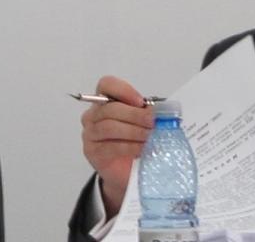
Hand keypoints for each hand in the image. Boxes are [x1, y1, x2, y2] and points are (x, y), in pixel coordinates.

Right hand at [80, 75, 154, 215]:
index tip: (141, 101)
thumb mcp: (143, 122)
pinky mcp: (92, 152)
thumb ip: (148, 112)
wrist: (127, 169)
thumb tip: (163, 109)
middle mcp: (93, 115)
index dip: (123, 90)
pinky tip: (143, 148)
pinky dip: (130, 146)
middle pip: (110, 108)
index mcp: (105, 101)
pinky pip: (111, 146)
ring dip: (134, 131)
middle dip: (135, 115)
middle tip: (154, 122)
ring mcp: (90, 134)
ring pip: (109, 127)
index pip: (106, 85)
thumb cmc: (135, 140)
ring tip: (150, 135)